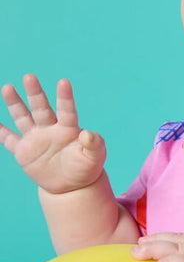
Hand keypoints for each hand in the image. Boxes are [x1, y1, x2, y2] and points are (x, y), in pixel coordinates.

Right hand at [0, 74, 105, 193]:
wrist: (71, 184)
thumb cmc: (86, 167)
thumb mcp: (95, 157)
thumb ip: (95, 144)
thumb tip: (88, 134)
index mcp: (69, 128)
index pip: (66, 110)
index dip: (65, 97)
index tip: (64, 82)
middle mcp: (50, 129)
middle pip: (41, 108)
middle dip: (35, 93)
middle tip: (29, 76)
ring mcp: (35, 138)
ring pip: (23, 118)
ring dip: (15, 104)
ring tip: (7, 87)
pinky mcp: (24, 151)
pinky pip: (9, 140)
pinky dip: (1, 133)